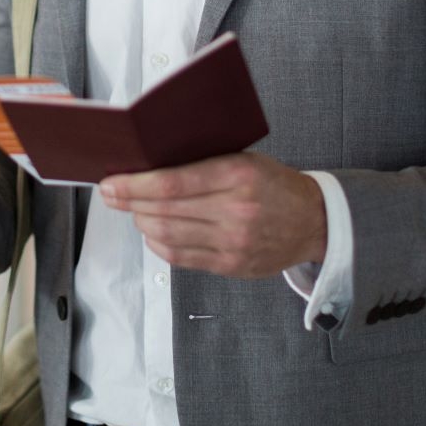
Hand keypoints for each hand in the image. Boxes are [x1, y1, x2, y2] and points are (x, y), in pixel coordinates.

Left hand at [100, 153, 325, 278]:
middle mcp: (236, 210)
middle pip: (164, 210)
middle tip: (112, 195)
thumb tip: (149, 164)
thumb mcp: (244, 159)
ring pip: (167, 235)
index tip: (112, 182)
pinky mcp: (231, 265)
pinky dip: (159, 243)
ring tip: (135, 211)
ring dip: (142, 222)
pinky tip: (154, 231)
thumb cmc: (274, 184)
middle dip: (129, 203)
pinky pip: (181, 257)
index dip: (134, 184)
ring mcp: (233, 242)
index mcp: (238, 175)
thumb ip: (203, 162)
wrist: (313, 221)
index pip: (172, 182)